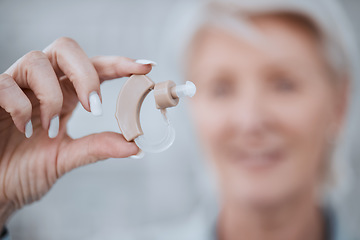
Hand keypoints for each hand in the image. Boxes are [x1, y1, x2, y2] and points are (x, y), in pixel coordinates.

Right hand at [0, 37, 152, 226]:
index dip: (120, 63)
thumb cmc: (24, 170)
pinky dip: (20, 106)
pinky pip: (6, 84)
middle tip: (93, 107)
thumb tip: (136, 147)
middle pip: (67, 49)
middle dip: (86, 73)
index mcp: (65, 95)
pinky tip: (25, 129)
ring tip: (50, 128)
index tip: (146, 66)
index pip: (95, 68)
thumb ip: (96, 148)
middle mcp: (42, 84)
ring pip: (37, 61)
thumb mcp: (65, 158)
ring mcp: (16, 87)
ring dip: (51, 96)